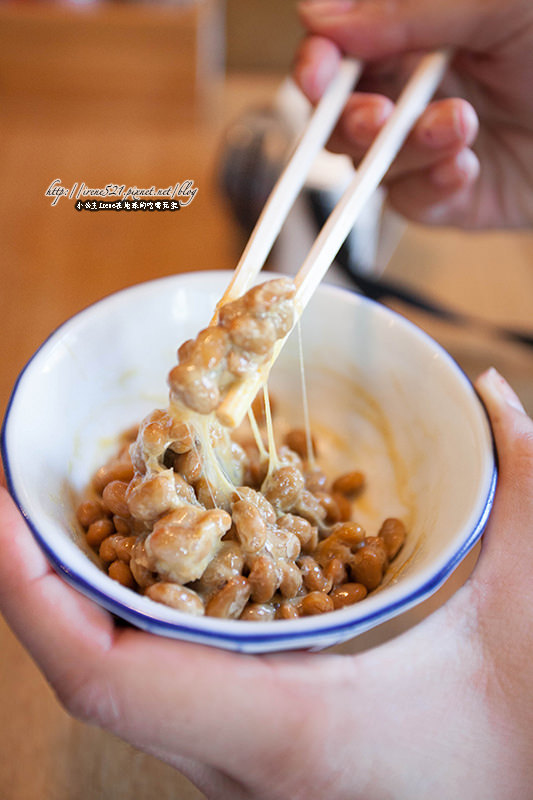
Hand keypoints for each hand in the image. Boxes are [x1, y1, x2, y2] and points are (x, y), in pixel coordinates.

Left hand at [1, 369, 531, 798]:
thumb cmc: (515, 744)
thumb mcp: (528, 608)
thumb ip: (518, 488)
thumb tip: (493, 391)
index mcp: (286, 718)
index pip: (104, 670)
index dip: (25, 588)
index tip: (0, 504)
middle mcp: (234, 752)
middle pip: (86, 660)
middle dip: (38, 567)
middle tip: (28, 480)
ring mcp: (228, 762)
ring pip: (112, 673)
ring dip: (76, 588)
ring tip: (74, 505)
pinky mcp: (241, 754)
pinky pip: (152, 682)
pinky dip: (126, 614)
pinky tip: (144, 560)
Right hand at [294, 0, 532, 227]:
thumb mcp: (498, 3)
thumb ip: (407, 9)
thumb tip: (318, 14)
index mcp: (416, 32)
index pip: (340, 50)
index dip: (319, 62)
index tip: (318, 69)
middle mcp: (415, 90)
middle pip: (341, 113)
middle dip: (351, 118)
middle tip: (377, 117)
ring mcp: (429, 147)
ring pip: (371, 163)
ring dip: (402, 149)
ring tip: (458, 126)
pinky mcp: (452, 196)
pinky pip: (413, 203)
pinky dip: (431, 186)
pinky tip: (462, 165)